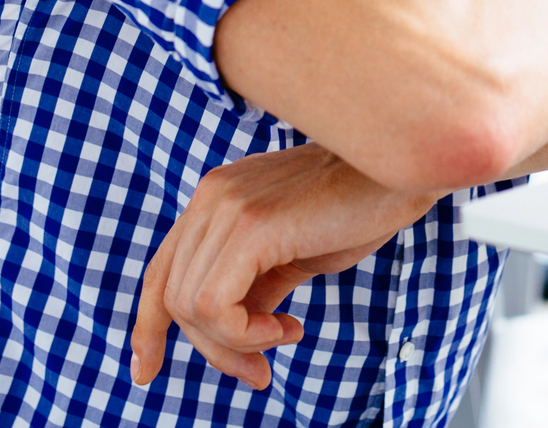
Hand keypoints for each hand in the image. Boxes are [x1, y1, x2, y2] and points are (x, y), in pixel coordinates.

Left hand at [129, 143, 438, 390]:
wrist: (400, 173)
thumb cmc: (358, 209)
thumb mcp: (293, 253)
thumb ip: (255, 284)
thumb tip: (235, 335)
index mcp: (216, 198)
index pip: (161, 270)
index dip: (147, 326)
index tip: (147, 371)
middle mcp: (211, 197)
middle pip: (174, 299)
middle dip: (214, 350)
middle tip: (260, 373)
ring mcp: (227, 207)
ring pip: (192, 307)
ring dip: (236, 345)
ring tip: (283, 338)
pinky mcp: (251, 225)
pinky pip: (215, 306)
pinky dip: (246, 334)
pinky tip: (288, 327)